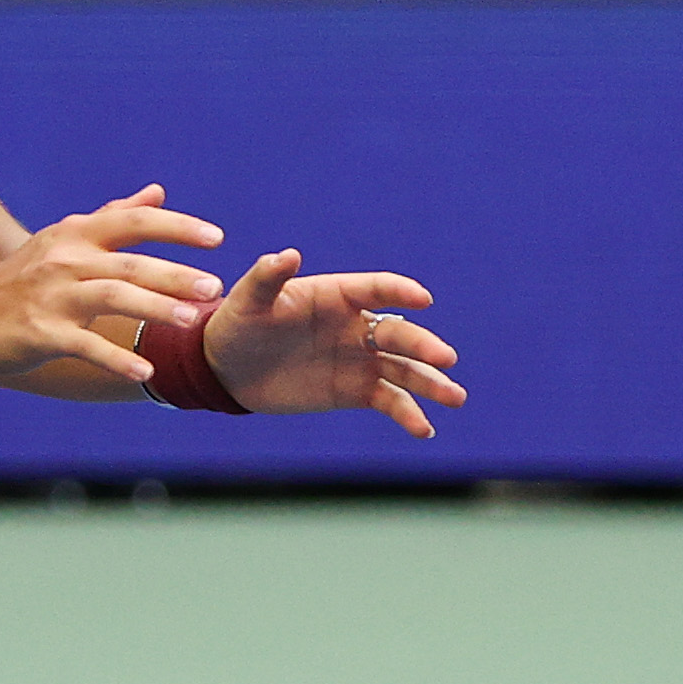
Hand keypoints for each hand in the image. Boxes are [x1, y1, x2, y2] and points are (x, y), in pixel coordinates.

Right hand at [0, 185, 231, 385]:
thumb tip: (158, 193)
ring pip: (112, 298)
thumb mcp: (63, 239)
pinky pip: (85, 345)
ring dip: (155, 308)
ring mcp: (52, 297)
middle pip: (130, 264)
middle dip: (176, 275)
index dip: (177, 228)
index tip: (216, 239)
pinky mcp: (40, 332)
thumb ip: (113, 217)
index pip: (134, 222)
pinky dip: (116, 358)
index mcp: (75, 234)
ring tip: (189, 321)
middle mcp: (65, 260)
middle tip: (214, 288)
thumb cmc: (23, 277)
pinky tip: (145, 372)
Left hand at [200, 249, 465, 434]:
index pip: (377, 289)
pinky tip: (424, 429)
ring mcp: (360, 359)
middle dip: (424, 346)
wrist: (227, 369)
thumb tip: (287, 254)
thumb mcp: (246, 301)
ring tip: (455, 398)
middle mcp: (357, 326)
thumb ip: (267, 278)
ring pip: (404, 370)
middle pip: (399, 334)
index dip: (400, 291)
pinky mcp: (355, 390)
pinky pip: (389, 401)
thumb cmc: (237, 324)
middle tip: (446, 359)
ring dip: (431, 383)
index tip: (423, 299)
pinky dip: (408, 414)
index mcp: (337, 296)